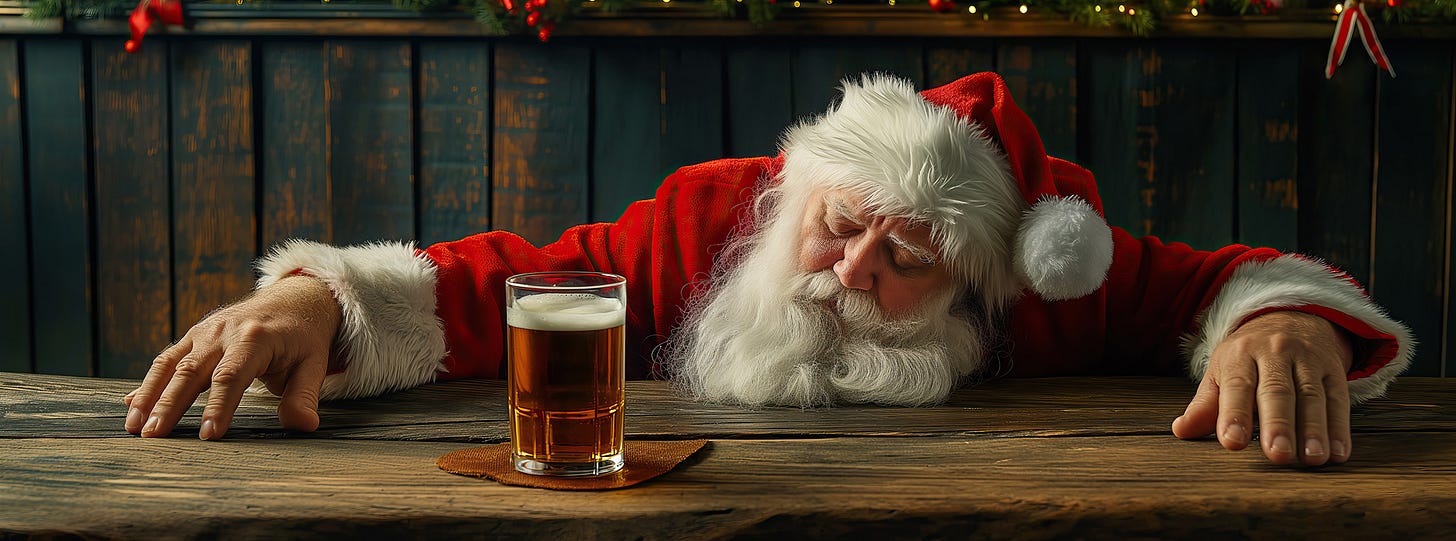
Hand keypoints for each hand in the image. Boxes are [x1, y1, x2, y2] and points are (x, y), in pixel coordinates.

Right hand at [123, 275, 340, 439]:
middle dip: (170, 405)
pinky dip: (148, 383)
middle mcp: (223, 332)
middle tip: (153, 436)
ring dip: (149, 395)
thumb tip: (304, 426)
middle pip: (191, 372)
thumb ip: (304, 396)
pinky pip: (167, 359)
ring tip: (134, 427)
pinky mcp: (193, 337)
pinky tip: (131, 406)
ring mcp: (204, 332)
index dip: (219, 406)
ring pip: (170, 365)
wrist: (292, 300)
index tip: (209, 435)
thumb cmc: (302, 338)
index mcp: (255, 338)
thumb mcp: (313, 365)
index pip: (231, 377)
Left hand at [1171, 310, 1355, 465]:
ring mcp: (1307, 359)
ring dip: (1313, 430)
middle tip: (1277, 454)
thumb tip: (1181, 430)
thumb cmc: (1248, 356)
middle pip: (1277, 391)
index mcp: (1240, 355)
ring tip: (1312, 458)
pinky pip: (1338, 398)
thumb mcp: (1221, 371)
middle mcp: (1275, 353)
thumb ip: (1205, 404)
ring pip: (1311, 396)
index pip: (1236, 386)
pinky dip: (1340, 427)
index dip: (1233, 414)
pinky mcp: (1334, 368)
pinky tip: (1338, 452)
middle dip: (1277, 424)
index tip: (1232, 443)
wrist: (1290, 317)